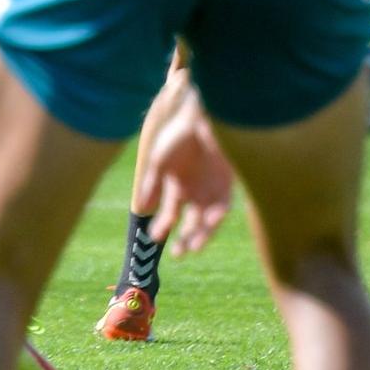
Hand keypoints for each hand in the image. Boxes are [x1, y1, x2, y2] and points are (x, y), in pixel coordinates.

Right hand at [134, 90, 234, 256]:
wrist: (205, 116)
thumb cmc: (179, 135)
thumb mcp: (160, 160)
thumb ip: (152, 184)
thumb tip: (141, 209)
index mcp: (177, 185)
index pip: (170, 213)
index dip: (163, 225)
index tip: (156, 237)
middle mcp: (196, 190)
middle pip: (191, 221)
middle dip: (185, 238)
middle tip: (179, 254)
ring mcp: (212, 187)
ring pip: (208, 218)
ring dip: (202, 234)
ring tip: (195, 247)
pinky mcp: (228, 182)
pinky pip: (223, 204)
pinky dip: (217, 216)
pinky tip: (210, 222)